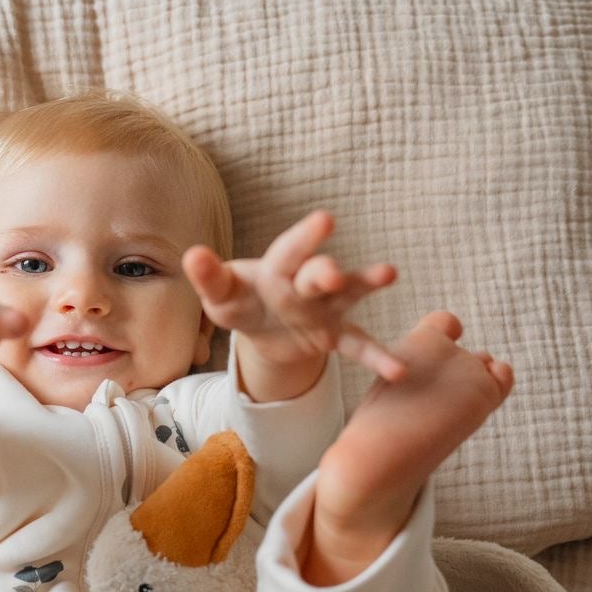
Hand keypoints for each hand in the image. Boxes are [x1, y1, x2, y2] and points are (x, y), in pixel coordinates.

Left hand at [182, 210, 407, 382]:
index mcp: (277, 268)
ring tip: (389, 273)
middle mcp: (305, 283)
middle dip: (326, 273)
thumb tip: (193, 255)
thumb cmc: (240, 301)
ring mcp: (324, 308)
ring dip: (366, 284)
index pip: (290, 250)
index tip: (325, 220)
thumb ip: (210, 277)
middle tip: (332, 276)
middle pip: (317, 274)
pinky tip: (398, 371)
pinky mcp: (333, 335)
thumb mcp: (221, 294)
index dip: (306, 237)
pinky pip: (357, 345)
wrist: (262, 329)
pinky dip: (376, 357)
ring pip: (348, 295)